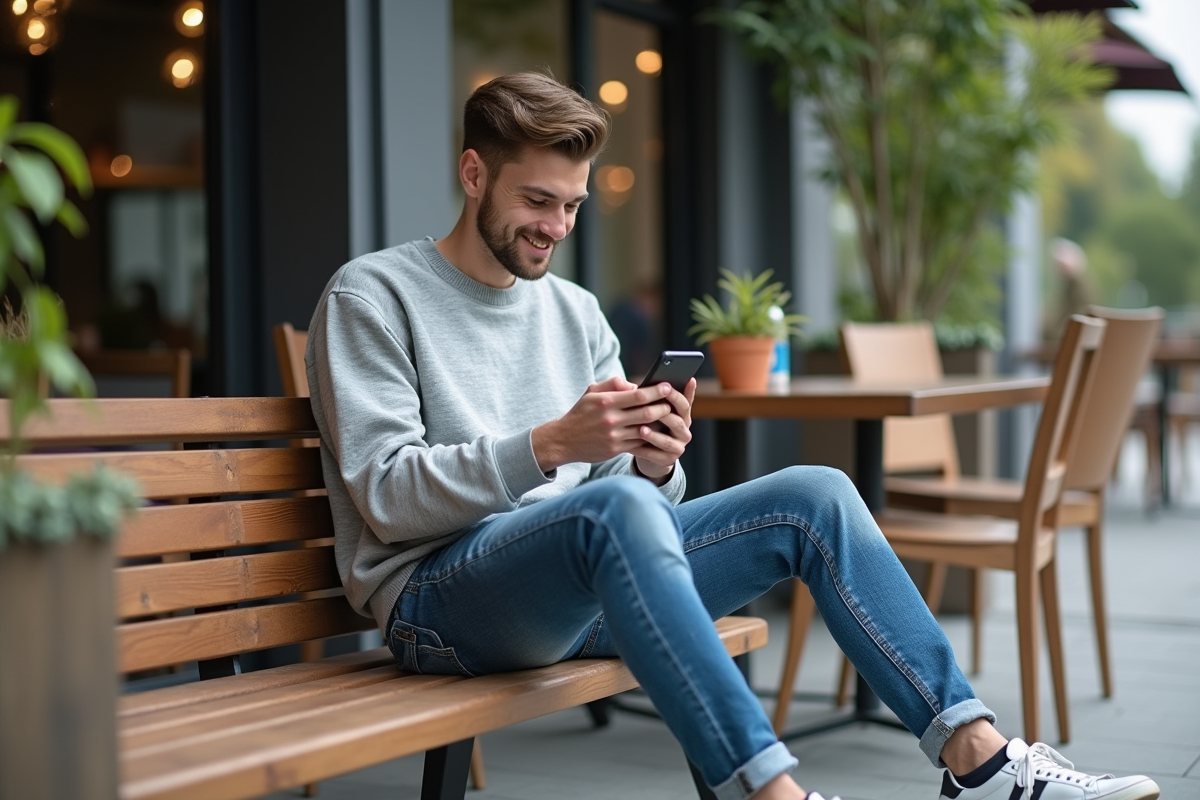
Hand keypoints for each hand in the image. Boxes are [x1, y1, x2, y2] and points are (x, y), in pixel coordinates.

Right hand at [532, 376, 675, 471]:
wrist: (563, 440)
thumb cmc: (581, 413)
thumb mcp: (591, 392)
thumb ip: (613, 384)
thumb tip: (635, 385)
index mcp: (605, 401)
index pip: (638, 395)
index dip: (656, 391)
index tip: (668, 386)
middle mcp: (610, 419)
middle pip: (646, 413)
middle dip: (663, 407)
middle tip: (672, 403)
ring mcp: (613, 436)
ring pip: (646, 430)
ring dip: (660, 424)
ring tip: (669, 417)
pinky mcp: (615, 450)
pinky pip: (639, 443)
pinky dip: (650, 437)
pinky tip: (658, 432)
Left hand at [632, 377, 694, 481]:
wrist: (649, 451)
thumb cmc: (650, 423)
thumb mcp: (655, 408)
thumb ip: (658, 395)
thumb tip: (662, 380)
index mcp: (683, 416)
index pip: (684, 404)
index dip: (675, 396)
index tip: (665, 387)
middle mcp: (684, 432)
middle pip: (678, 422)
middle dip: (663, 415)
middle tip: (649, 408)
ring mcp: (678, 447)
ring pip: (667, 441)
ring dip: (654, 435)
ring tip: (641, 429)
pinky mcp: (668, 460)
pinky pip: (656, 456)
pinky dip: (643, 451)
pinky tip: (631, 446)